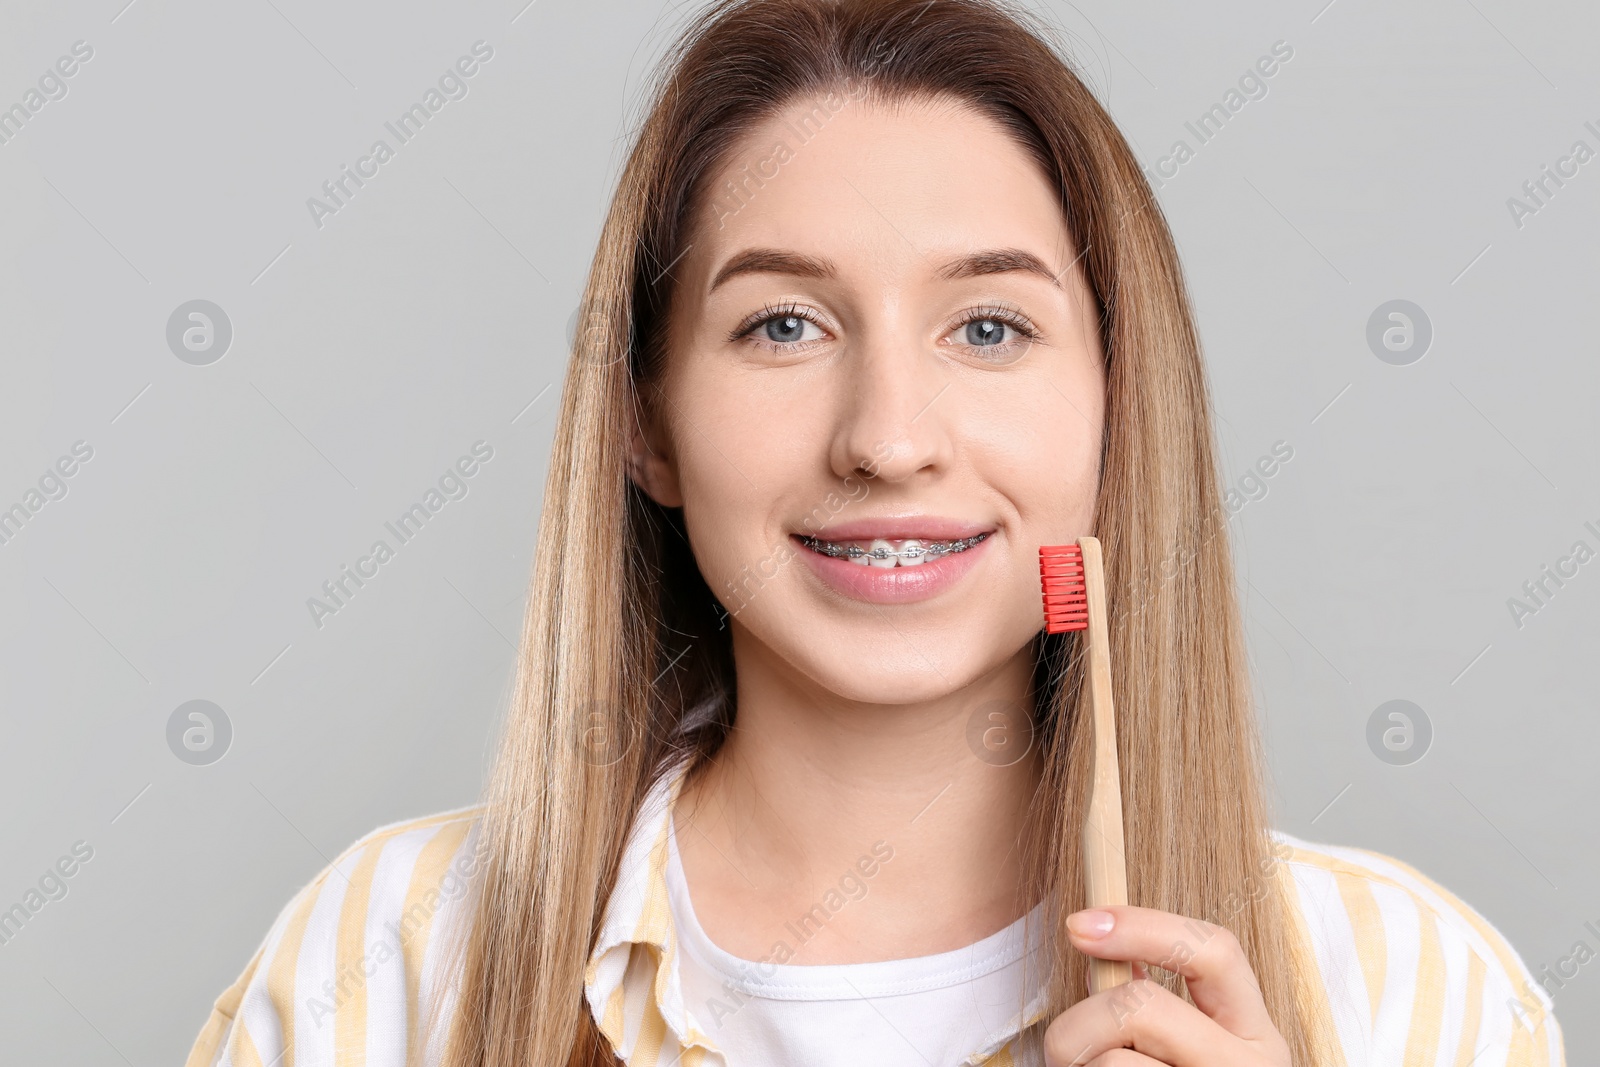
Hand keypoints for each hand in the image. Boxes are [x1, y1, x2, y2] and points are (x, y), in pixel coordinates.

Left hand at [1042, 905, 1291, 1066]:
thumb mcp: (1191, 1046)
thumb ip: (1158, 1002)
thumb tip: (1101, 940)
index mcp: (1255, 1032)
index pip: (1214, 949)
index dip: (1143, 926)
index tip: (1078, 925)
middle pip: (1144, 1005)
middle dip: (1082, 1020)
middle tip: (1061, 1050)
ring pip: (1113, 1064)